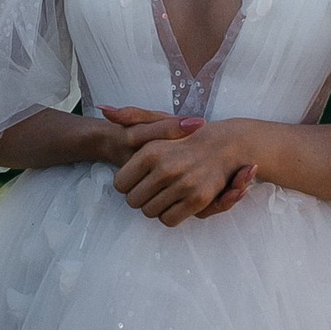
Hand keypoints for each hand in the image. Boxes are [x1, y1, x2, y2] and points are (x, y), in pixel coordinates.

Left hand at [102, 110, 260, 224]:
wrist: (226, 145)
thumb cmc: (187, 136)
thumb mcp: (158, 120)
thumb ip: (130, 116)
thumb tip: (104, 109)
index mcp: (151, 151)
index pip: (120, 184)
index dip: (128, 184)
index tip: (139, 178)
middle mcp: (166, 168)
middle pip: (133, 202)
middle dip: (140, 197)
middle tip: (153, 187)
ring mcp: (183, 185)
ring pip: (149, 212)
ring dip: (155, 206)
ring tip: (166, 192)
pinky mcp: (198, 200)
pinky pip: (168, 220)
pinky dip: (170, 215)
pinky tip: (176, 201)